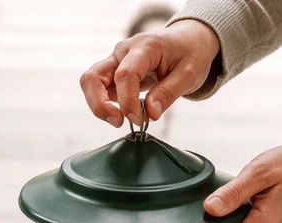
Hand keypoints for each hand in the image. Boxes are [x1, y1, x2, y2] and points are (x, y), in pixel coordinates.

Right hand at [80, 20, 219, 126]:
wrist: (189, 40)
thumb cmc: (190, 53)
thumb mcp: (189, 74)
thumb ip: (168, 93)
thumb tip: (149, 114)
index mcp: (144, 46)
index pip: (125, 75)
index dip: (128, 101)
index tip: (138, 120)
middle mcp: (124, 51)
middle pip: (93, 77)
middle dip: (99, 104)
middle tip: (119, 122)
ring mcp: (116, 60)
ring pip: (91, 83)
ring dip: (99, 106)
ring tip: (120, 121)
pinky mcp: (115, 71)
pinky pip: (100, 89)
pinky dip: (107, 105)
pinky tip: (126, 113)